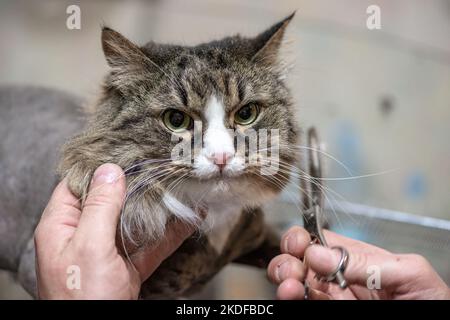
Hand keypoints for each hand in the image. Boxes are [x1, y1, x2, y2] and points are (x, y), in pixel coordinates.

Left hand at [35, 163, 198, 298]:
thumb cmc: (84, 300)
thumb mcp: (90, 248)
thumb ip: (100, 208)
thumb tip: (109, 170)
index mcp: (62, 227)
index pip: (78, 184)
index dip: (100, 166)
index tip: (126, 149)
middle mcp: (84, 236)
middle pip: (111, 201)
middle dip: (137, 184)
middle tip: (161, 163)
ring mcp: (107, 253)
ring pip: (135, 221)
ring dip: (159, 207)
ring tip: (181, 187)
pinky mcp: (127, 269)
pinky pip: (150, 245)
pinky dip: (170, 233)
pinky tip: (190, 219)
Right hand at [267, 226, 449, 299]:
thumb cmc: (430, 300)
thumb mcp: (408, 273)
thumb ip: (366, 260)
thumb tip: (319, 251)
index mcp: (355, 259)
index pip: (318, 241)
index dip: (303, 238)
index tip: (300, 245)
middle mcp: (336, 278)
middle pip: (298, 262)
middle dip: (287, 260)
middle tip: (292, 270)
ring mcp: (329, 298)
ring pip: (294, 286)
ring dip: (285, 282)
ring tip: (291, 288)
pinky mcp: (323, 313)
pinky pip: (301, 305)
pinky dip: (290, 299)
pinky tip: (293, 296)